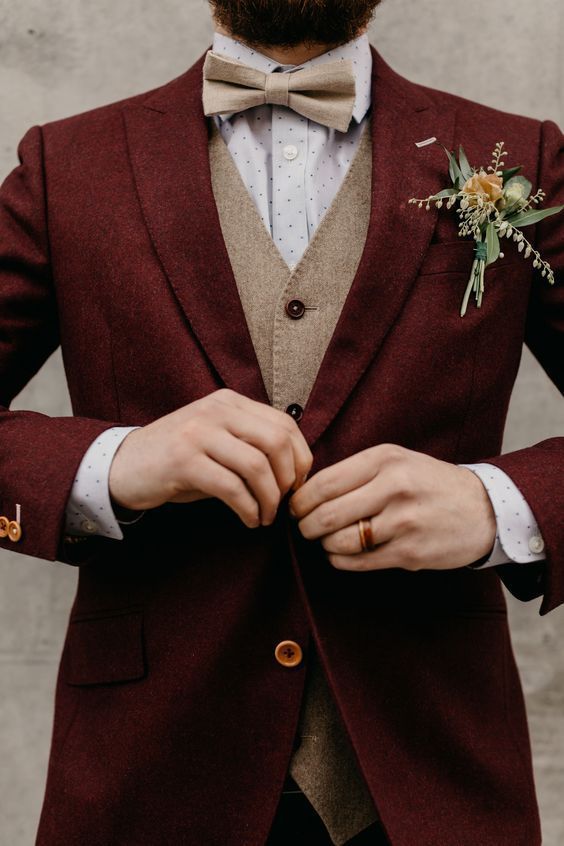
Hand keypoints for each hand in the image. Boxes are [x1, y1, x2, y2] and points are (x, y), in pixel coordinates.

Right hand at [109, 389, 312, 527]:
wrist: (122, 465)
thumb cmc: (178, 460)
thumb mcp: (217, 440)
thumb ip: (251, 444)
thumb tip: (295, 472)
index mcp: (229, 402)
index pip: (284, 424)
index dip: (300, 458)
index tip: (297, 485)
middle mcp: (216, 411)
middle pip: (277, 442)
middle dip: (288, 479)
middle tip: (283, 504)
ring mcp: (198, 433)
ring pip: (257, 466)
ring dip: (269, 499)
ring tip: (265, 517)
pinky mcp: (184, 461)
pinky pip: (232, 487)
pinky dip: (248, 509)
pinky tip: (248, 520)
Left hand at [288, 443, 496, 570]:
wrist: (483, 509)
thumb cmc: (428, 483)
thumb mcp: (396, 461)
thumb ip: (356, 472)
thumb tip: (305, 491)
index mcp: (385, 459)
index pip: (324, 483)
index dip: (300, 500)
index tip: (294, 507)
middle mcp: (393, 487)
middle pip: (326, 515)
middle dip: (305, 526)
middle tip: (303, 528)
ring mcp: (403, 522)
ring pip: (339, 541)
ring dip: (323, 545)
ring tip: (324, 541)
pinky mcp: (409, 552)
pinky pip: (358, 562)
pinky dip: (340, 560)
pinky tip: (341, 554)